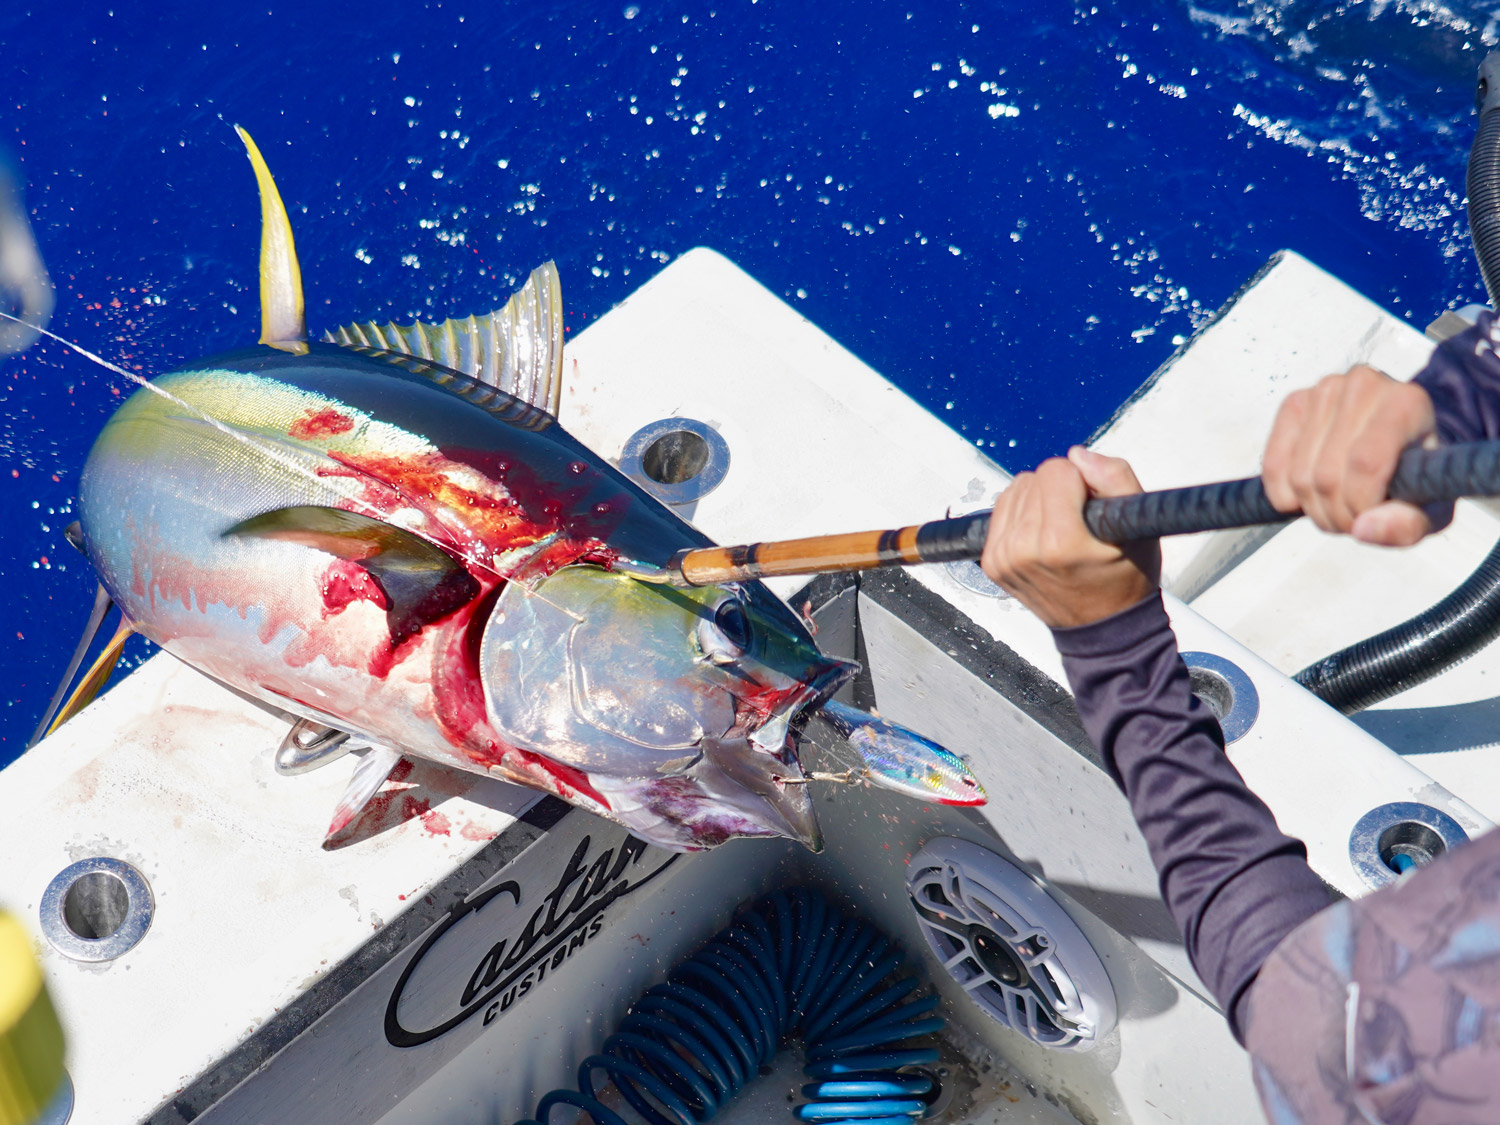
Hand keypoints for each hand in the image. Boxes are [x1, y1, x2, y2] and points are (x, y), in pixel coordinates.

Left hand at [980, 446, 1159, 628]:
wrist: (1103, 627)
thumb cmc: (1124, 579)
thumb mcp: (1138, 526)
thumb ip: (1115, 477)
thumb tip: (1078, 455)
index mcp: (1059, 542)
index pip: (1057, 469)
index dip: (1082, 480)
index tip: (1092, 505)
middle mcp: (1023, 550)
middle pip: (1034, 477)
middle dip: (1060, 489)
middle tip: (1080, 520)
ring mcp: (1003, 558)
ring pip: (1016, 489)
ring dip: (1040, 499)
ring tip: (1063, 528)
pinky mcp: (992, 562)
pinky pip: (1001, 509)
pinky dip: (1023, 514)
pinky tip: (1043, 534)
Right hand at [1261, 365, 1440, 545]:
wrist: (1400, 439)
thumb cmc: (1415, 473)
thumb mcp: (1430, 507)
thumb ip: (1406, 524)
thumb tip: (1361, 529)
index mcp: (1406, 403)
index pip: (1365, 463)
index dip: (1359, 505)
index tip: (1367, 519)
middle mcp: (1364, 385)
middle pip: (1327, 475)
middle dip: (1334, 514)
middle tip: (1350, 520)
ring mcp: (1324, 390)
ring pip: (1299, 474)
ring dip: (1312, 507)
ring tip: (1335, 507)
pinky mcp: (1295, 402)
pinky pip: (1273, 463)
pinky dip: (1283, 494)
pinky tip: (1305, 497)